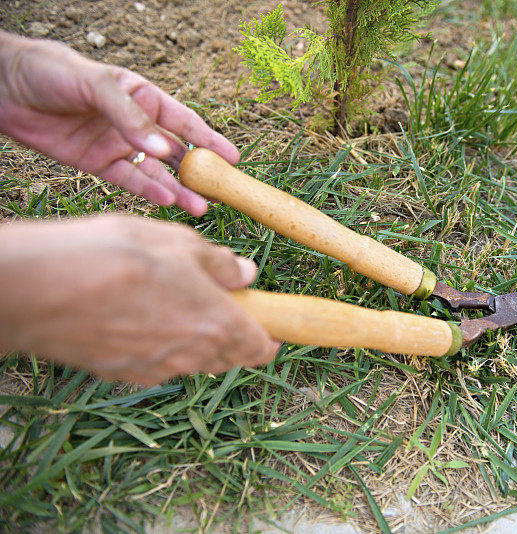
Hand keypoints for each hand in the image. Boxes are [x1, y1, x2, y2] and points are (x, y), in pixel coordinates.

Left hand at [0, 32, 237, 216]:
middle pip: (176, 153)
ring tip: (200, 206)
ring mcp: (119, 146)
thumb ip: (129, 117)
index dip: (210, 140)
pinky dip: (148, 192)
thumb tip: (162, 150)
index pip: (185, 122)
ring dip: (178, 190)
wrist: (4, 87)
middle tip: (222, 192)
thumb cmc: (52, 72)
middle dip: (200, 173)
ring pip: (157, 173)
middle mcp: (136, 125)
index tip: (234, 158)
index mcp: (143, 97)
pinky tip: (166, 201)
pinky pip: (129, 182)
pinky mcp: (98, 165)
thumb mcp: (96, 85)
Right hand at [0, 215, 280, 384]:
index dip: (270, 335)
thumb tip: (246, 273)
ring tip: (169, 300)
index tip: (268, 322)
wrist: (40, 289)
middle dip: (230, 333)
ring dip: (194, 338)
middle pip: (228, 356)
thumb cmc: (116, 256)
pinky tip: (136, 314)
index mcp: (218, 324)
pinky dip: (158, 345)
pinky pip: (155, 364)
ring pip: (191, 360)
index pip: (261, 348)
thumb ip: (219, 263)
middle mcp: (192, 356)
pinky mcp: (121, 374)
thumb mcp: (179, 242)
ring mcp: (155, 370)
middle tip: (213, 298)